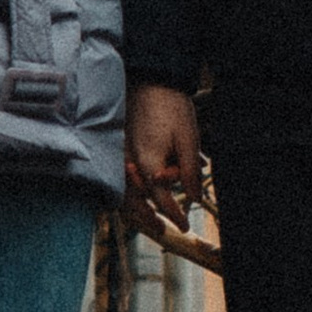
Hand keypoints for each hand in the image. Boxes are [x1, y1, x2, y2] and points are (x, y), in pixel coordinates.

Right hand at [126, 82, 201, 239]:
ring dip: (135, 208)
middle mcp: (129, 162)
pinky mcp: (118, 147)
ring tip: (149, 219)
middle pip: (134, 202)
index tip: (182, 225)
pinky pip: (119, 177)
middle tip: (162, 230)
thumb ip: (189, 171)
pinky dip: (127, 190)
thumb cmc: (171, 107)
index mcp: (148, 163)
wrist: (151, 80)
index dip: (173, 215)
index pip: (160, 199)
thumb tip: (193, 198)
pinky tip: (136, 193)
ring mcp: (120, 155)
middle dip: (148, 219)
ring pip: (123, 192)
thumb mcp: (188, 140)